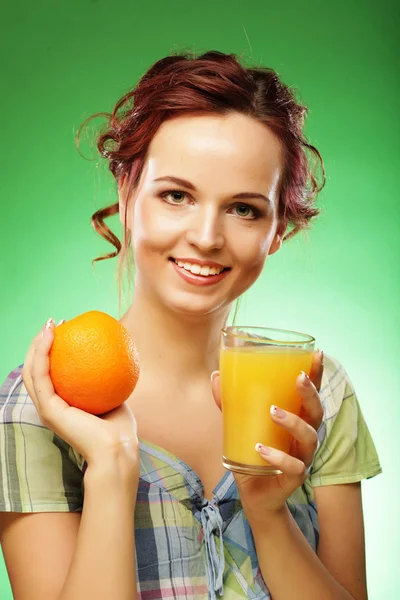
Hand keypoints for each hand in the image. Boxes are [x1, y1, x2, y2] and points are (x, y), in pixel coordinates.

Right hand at [22, 318, 139, 474]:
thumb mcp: (113, 395)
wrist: (118, 449)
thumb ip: (108, 378)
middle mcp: (50, 406)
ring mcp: (46, 408)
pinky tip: (51, 336)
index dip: (51, 351)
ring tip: (49, 325)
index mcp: (62, 405)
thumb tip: (115, 354)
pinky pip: (41, 374)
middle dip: (39, 343)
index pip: (48, 375)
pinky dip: (42, 352)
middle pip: (34, 369)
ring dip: (36, 344)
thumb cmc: (120, 428)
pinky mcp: (47, 409)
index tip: (65, 330)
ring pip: (31, 370)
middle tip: (54, 324)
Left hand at [212, 350, 323, 519]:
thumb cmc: (252, 454)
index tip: (318, 354)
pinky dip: (278, 457)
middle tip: (299, 378)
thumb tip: (216, 376)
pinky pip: (293, 467)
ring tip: (274, 412)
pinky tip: (261, 449)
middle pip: (317, 412)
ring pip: (310, 437)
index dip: (317, 375)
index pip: (311, 393)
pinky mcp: (294, 478)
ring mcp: (302, 457)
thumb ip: (230, 403)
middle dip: (311, 393)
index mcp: (296, 418)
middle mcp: (303, 436)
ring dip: (294, 423)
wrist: (254, 495)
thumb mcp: (239, 426)